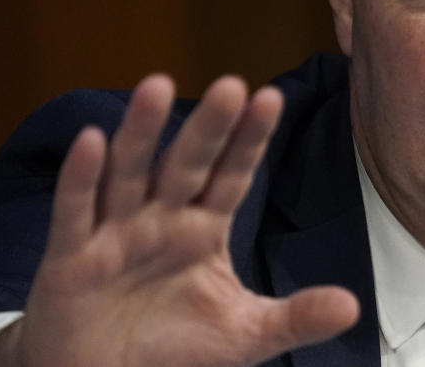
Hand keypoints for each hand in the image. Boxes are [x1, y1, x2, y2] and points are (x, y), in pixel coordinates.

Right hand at [0, 75, 358, 366]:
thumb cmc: (175, 350)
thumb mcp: (244, 334)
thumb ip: (295, 317)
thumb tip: (353, 308)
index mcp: (204, 228)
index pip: (233, 175)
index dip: (249, 139)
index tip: (271, 98)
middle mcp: (162, 218)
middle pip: (188, 164)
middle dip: (209, 128)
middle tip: (231, 84)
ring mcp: (115, 233)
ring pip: (130, 173)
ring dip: (143, 132)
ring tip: (157, 85)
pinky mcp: (71, 259)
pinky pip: (75, 213)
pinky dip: (82, 178)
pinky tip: (91, 140)